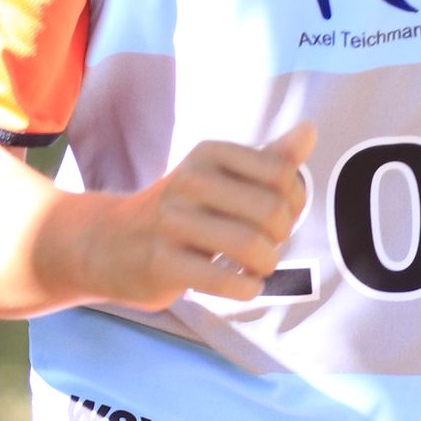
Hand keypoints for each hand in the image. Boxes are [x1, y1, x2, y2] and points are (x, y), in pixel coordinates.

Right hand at [68, 126, 314, 312]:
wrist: (110, 244)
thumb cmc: (181, 211)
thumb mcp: (221, 177)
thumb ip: (270, 159)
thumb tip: (310, 130)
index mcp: (210, 154)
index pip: (283, 174)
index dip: (295, 202)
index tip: (277, 218)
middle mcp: (190, 180)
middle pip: (273, 211)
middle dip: (281, 238)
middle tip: (265, 248)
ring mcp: (172, 221)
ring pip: (251, 246)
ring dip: (265, 265)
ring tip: (256, 269)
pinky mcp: (162, 262)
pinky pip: (224, 280)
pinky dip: (246, 289)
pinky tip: (244, 287)